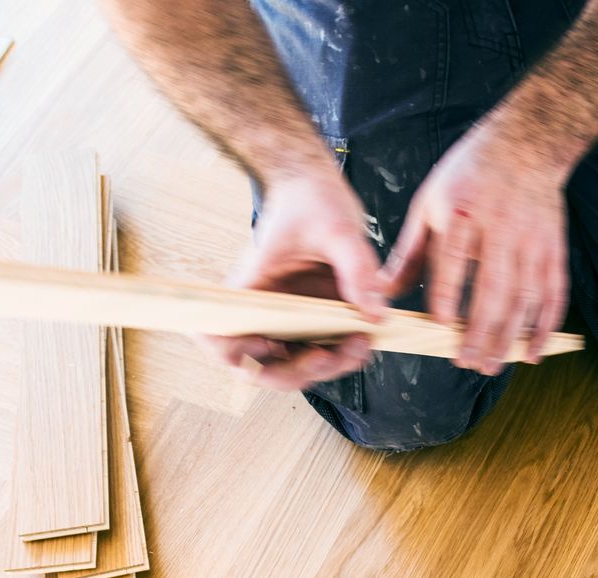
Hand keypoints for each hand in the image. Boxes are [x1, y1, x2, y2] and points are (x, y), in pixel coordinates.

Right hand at [207, 172, 385, 390]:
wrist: (316, 185)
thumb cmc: (309, 198)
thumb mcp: (338, 228)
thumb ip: (356, 270)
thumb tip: (376, 316)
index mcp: (248, 288)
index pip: (222, 338)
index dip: (239, 356)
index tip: (270, 348)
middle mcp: (262, 311)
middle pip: (264, 367)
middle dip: (300, 371)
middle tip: (331, 355)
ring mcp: (287, 319)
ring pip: (297, 366)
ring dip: (329, 366)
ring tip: (361, 343)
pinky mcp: (312, 319)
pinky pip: (322, 351)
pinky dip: (343, 354)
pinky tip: (366, 336)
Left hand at [383, 126, 570, 375]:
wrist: (527, 142)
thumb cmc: (469, 174)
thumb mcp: (429, 202)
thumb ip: (409, 253)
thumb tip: (381, 295)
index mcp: (460, 212)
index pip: (452, 261)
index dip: (446, 296)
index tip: (439, 327)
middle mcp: (499, 227)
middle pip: (492, 288)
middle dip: (480, 331)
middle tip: (467, 363)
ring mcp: (530, 240)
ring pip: (524, 297)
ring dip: (510, 336)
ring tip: (493, 364)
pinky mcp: (552, 248)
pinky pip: (553, 292)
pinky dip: (546, 325)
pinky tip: (533, 351)